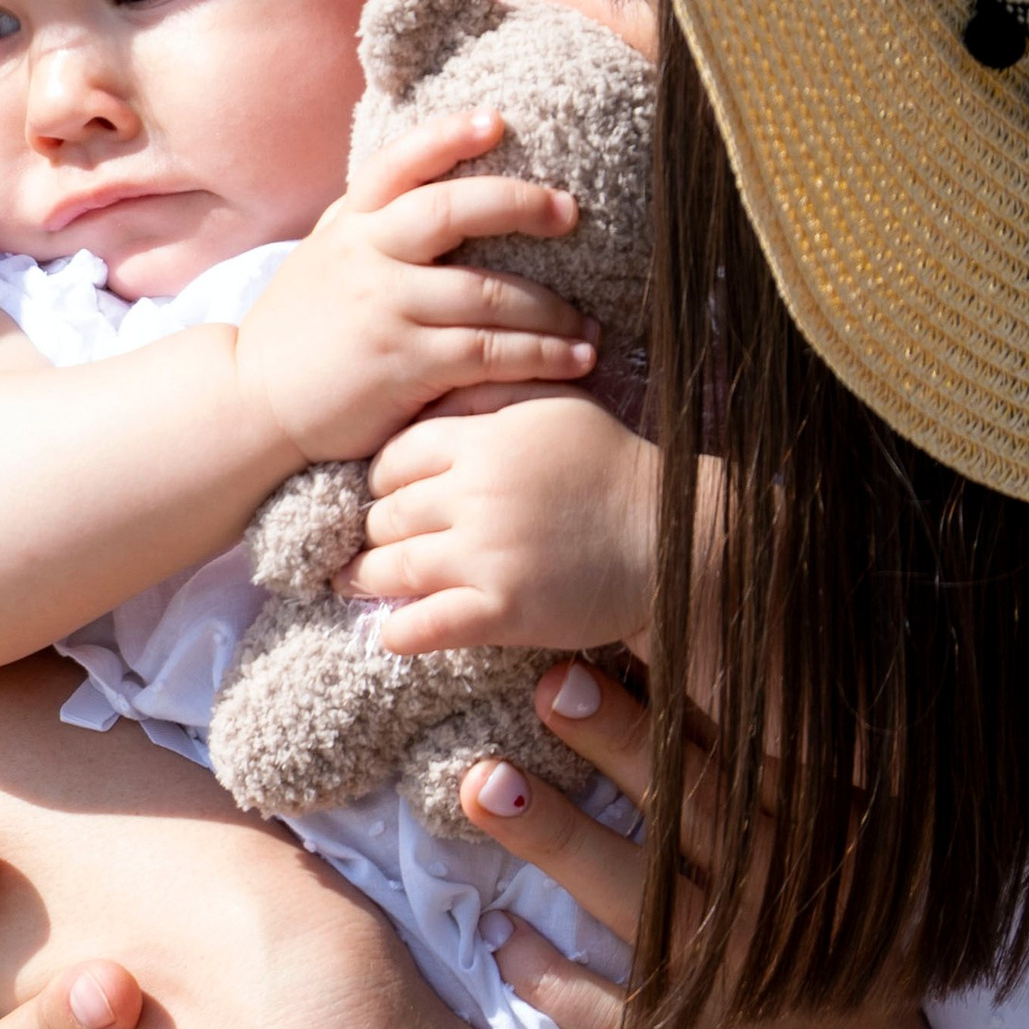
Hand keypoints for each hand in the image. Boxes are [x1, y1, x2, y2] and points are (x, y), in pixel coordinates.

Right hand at [232, 108, 595, 467]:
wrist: (249, 403)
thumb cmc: (299, 331)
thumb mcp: (323, 258)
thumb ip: (371, 225)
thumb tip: (433, 186)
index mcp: (349, 225)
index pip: (399, 164)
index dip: (447, 136)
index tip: (497, 120)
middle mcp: (366, 258)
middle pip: (452, 211)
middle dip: (520, 204)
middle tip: (568, 212)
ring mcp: (385, 310)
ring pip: (489, 294)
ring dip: (552, 310)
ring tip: (588, 323)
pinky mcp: (404, 365)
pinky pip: (489, 353)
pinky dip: (542, 356)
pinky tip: (573, 360)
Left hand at [345, 389, 656, 655]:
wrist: (674, 537)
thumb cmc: (614, 465)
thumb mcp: (555, 404)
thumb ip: (490, 394)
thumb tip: (431, 395)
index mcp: (486, 440)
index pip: (396, 458)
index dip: (383, 480)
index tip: (384, 497)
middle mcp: (477, 493)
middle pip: (388, 514)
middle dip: (373, 531)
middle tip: (366, 544)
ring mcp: (487, 553)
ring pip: (394, 566)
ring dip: (367, 579)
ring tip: (354, 583)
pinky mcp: (502, 609)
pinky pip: (425, 624)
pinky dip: (397, 631)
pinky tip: (389, 634)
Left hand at [458, 662, 986, 1028]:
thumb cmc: (845, 996)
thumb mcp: (853, 893)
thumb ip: (796, 811)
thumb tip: (709, 700)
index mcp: (826, 861)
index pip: (755, 765)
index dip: (691, 705)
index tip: (628, 641)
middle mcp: (781, 915)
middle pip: (691, 813)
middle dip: (618, 744)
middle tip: (547, 681)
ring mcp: (733, 988)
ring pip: (638, 900)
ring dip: (558, 840)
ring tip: (484, 785)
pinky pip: (606, 1012)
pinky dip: (551, 977)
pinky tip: (500, 936)